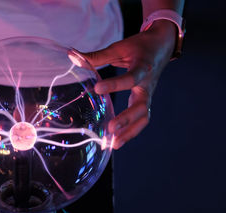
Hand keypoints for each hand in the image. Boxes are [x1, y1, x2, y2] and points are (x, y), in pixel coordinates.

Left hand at [81, 20, 176, 148]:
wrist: (162, 46)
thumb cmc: (139, 47)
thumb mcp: (119, 47)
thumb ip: (97, 56)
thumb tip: (71, 55)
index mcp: (142, 68)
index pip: (130, 78)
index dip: (114, 84)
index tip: (97, 88)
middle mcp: (147, 85)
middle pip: (141, 106)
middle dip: (126, 119)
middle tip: (110, 128)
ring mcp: (147, 95)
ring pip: (143, 117)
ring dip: (130, 132)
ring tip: (114, 144)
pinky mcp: (145, 102)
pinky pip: (140, 120)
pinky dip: (130, 131)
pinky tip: (117, 141)